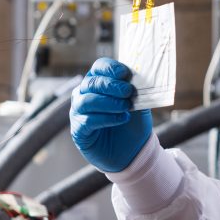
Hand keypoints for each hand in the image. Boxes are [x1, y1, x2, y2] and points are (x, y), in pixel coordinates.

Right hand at [70, 58, 152, 172]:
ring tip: (126, 107)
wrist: (132, 152)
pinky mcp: (79, 130)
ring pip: (87, 100)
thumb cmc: (133, 124)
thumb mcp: (140, 105)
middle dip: (111, 86)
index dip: (110, 68)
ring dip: (108, 102)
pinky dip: (106, 118)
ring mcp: (79, 112)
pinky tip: (122, 118)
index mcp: (99, 83)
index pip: (99, 67)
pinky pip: (88, 121)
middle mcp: (84, 94)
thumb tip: (141, 78)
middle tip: (128, 91)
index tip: (125, 73)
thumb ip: (138, 91)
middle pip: (91, 82)